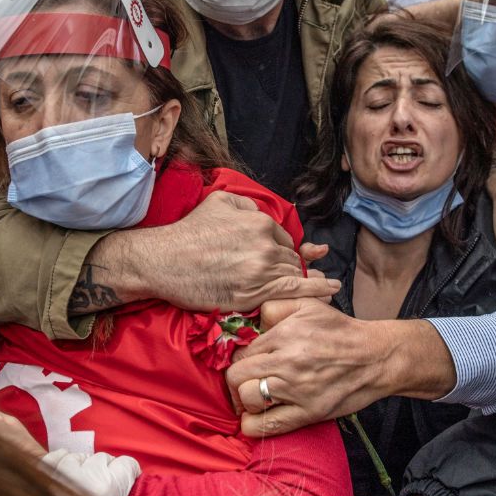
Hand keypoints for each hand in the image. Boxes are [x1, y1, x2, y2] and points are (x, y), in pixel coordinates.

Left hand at [42, 449, 140, 495]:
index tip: (123, 481)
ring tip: (77, 487)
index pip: (127, 464)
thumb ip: (120, 495)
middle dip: (102, 470)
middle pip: (103, 458)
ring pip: (81, 456)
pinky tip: (62, 477)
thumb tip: (134, 478)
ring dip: (80, 467)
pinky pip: (59, 454)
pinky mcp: (42, 470)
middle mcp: (85, 477)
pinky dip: (61, 462)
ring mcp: (61, 472)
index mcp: (107, 491)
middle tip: (96, 489)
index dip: (126, 472)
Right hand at [122, 191, 339, 312]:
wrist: (164, 261)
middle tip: (297, 275)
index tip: (278, 260)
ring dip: (306, 280)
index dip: (282, 251)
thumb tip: (263, 215)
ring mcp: (261, 271)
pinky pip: (292, 292)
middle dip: (293, 266)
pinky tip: (331, 289)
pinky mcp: (254, 294)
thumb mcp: (219, 201)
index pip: (285, 240)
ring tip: (324, 286)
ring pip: (293, 275)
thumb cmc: (188, 232)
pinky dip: (316, 290)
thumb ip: (247, 204)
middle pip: (291, 259)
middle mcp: (266, 245)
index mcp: (261, 222)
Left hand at [226, 299, 451, 435]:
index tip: (250, 364)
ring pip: (246, 398)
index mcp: (284, 335)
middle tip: (246, 381)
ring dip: (245, 399)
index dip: (242, 359)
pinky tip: (254, 418)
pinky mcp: (307, 413)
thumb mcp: (309, 306)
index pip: (242, 352)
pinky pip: (266, 426)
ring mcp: (296, 390)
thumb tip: (252, 321)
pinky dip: (252, 424)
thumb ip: (276, 307)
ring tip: (254, 397)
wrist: (376, 357)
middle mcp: (287, 362)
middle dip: (237, 379)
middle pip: (236, 375)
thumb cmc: (341, 331)